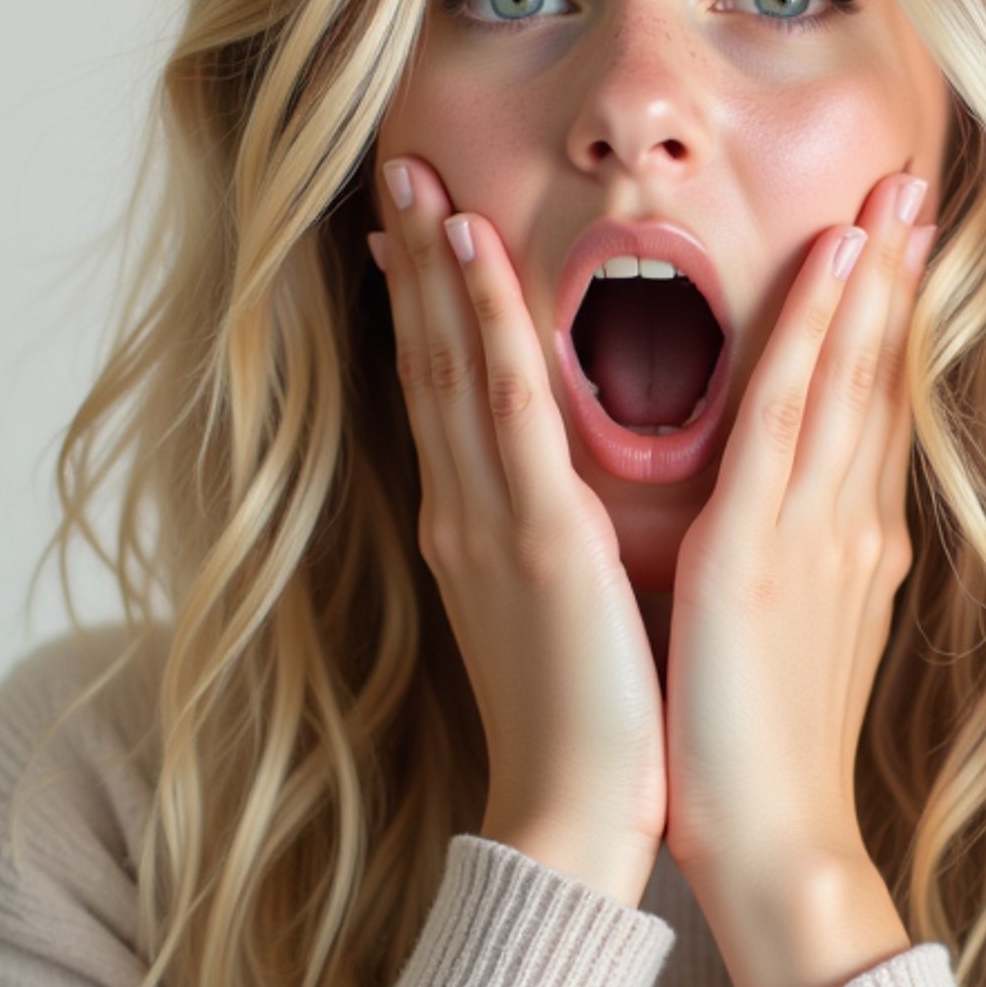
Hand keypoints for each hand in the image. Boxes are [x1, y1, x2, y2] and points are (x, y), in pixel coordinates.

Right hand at [369, 154, 665, 906]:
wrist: (579, 821)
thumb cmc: (590, 729)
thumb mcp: (560, 614)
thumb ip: (551, 544)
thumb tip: (563, 500)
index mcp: (477, 532)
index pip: (444, 395)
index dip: (425, 306)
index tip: (416, 228)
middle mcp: (466, 513)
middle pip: (428, 361)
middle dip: (410, 260)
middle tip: (395, 166)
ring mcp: (490, 520)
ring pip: (453, 363)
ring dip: (433, 261)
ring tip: (416, 174)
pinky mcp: (536, 538)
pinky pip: (507, 407)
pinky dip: (483, 321)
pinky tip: (471, 249)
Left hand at [663, 167, 934, 925]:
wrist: (772, 847)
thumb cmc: (762, 761)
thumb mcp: (795, 644)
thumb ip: (802, 574)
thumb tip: (794, 535)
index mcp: (850, 549)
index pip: (873, 411)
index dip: (887, 324)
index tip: (897, 245)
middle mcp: (850, 527)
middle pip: (880, 376)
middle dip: (898, 275)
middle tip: (916, 179)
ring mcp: (815, 533)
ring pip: (849, 376)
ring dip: (869, 276)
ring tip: (893, 189)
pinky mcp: (762, 551)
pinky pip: (791, 418)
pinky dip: (812, 334)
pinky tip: (830, 264)